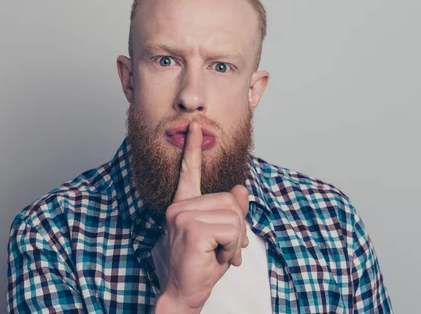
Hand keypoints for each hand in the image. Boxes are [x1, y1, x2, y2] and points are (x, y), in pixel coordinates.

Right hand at [154, 121, 248, 313]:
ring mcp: (183, 216)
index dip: (193, 149)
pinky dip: (233, 247)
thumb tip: (241, 189)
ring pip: (233, 216)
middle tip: (226, 248)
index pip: (189, 172)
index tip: (195, 128)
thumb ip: (231, 211)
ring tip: (221, 254)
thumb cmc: (201, 264)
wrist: (184, 292)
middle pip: (230, 201)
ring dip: (236, 240)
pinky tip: (219, 258)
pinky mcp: (191, 228)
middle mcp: (180, 206)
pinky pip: (231, 230)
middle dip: (238, 228)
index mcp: (185, 205)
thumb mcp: (223, 235)